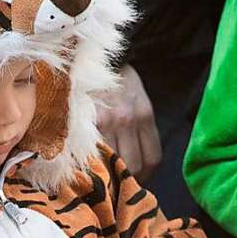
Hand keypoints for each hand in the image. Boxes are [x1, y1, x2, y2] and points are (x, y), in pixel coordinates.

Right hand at [95, 64, 161, 180]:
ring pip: (112, 164)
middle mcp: (127, 118)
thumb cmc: (112, 76)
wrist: (88, 53)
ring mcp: (104, 121)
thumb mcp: (135, 95)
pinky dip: (91, 164)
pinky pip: (92, 154)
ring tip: (102, 178)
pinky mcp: (84, 121)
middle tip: (119, 184)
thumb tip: (136, 161)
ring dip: (108, 175)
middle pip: (134, 166)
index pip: (152, 158)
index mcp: (143, 113)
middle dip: (128, 180)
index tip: (138, 179)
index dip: (146, 175)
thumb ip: (139, 124)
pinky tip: (87, 165)